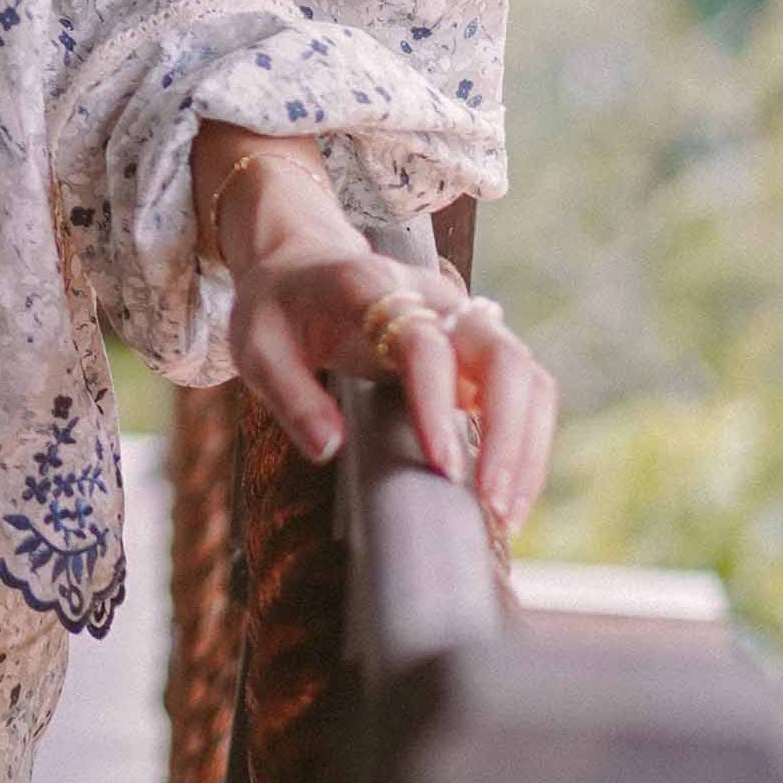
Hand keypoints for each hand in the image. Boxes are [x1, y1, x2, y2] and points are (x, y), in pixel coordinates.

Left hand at [194, 126, 560, 535]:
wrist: (301, 267)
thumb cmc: (278, 309)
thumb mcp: (256, 346)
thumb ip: (290, 395)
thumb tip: (328, 449)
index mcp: (372, 288)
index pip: (423, 340)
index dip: (436, 401)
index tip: (443, 466)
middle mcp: (433, 300)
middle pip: (501, 354)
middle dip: (508, 432)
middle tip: (491, 504)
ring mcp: (462, 323)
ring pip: (525, 375)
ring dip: (526, 445)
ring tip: (505, 515)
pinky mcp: (474, 352)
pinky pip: (523, 392)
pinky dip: (526, 442)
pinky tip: (507, 493)